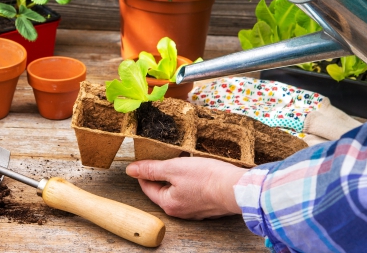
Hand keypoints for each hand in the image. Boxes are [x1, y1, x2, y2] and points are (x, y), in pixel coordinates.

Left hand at [126, 157, 247, 219]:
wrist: (236, 188)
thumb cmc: (206, 178)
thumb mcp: (174, 168)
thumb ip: (151, 169)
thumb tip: (131, 170)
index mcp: (168, 203)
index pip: (147, 186)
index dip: (145, 170)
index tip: (147, 156)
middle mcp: (179, 210)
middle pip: (162, 188)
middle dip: (163, 171)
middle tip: (166, 155)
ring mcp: (194, 209)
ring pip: (178, 188)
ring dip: (177, 174)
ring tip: (182, 160)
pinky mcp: (206, 204)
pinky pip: (191, 190)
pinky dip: (190, 179)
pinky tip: (197, 169)